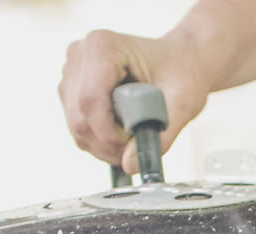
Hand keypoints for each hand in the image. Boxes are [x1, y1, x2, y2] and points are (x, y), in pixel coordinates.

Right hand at [59, 29, 211, 172]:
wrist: (180, 60)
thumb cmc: (183, 72)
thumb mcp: (183, 103)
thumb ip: (160, 135)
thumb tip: (130, 165)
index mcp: (102, 46)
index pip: (91, 100)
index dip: (109, 133)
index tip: (134, 145)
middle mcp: (79, 55)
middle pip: (80, 117)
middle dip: (108, 144)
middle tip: (138, 151)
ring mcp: (72, 72)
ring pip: (77, 126)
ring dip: (105, 146)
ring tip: (135, 143)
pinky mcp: (72, 90)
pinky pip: (79, 127)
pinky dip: (100, 142)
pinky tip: (124, 137)